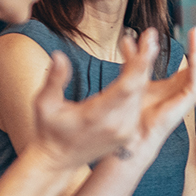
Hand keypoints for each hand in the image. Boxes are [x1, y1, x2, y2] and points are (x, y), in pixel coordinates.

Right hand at [30, 32, 159, 169]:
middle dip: (145, 59)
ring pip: (141, 93)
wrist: (58, 160)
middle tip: (151, 35)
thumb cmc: (49, 129)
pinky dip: (139, 83)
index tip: (150, 44)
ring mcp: (126, 130)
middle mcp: (117, 125)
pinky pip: (139, 102)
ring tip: (142, 44)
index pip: (126, 87)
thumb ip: (54, 80)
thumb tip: (59, 55)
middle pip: (138, 86)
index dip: (140, 64)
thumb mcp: (44, 104)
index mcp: (97, 116)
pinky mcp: (129, 132)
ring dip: (142, 69)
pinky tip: (137, 64)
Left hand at [124, 10, 195, 158]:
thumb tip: (128, 37)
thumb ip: (136, 56)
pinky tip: (194, 40)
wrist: (137, 134)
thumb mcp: (137, 73)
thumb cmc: (139, 109)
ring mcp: (194, 91)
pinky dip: (195, 59)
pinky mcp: (187, 100)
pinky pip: (195, 76)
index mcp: (189, 77)